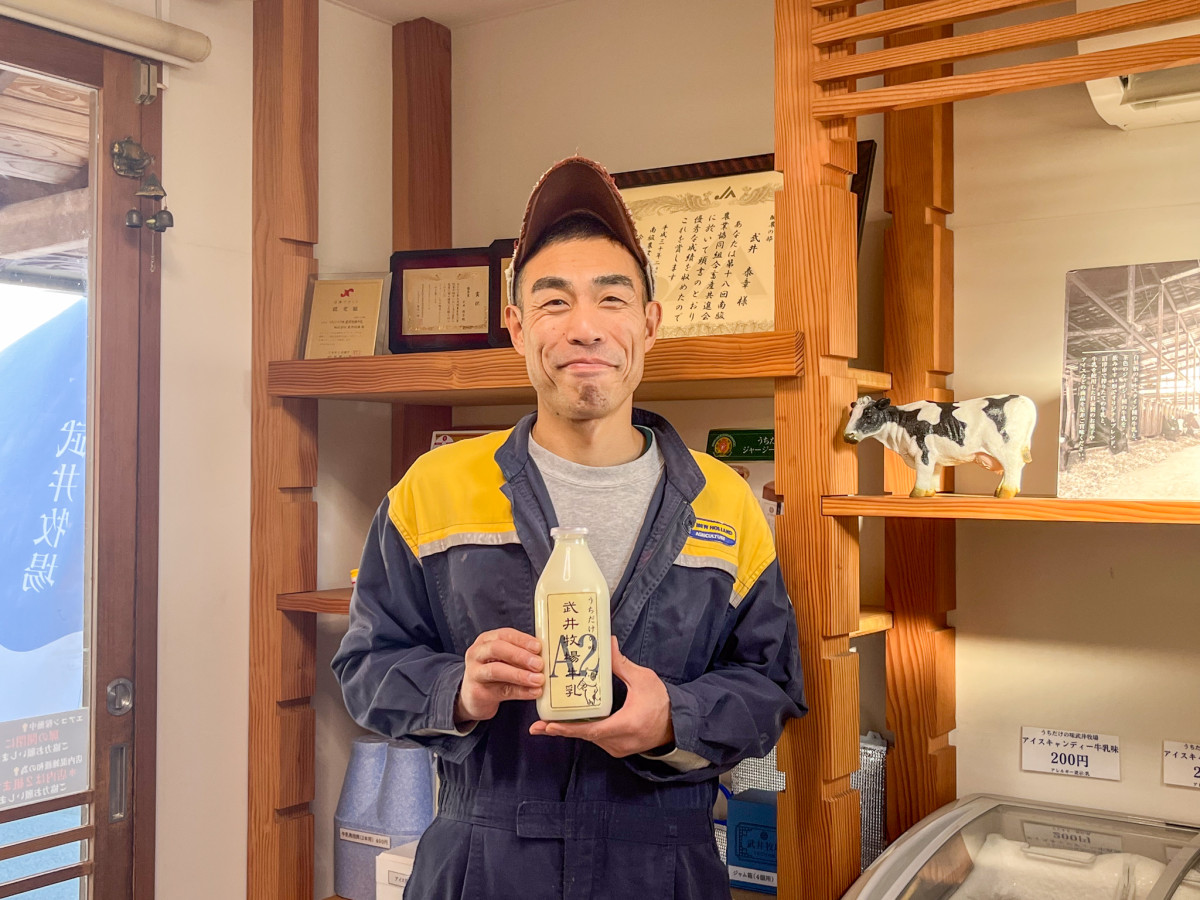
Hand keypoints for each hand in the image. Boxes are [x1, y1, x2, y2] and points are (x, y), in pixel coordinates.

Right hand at [455, 628, 542, 724]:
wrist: (474, 697)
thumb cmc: (494, 672)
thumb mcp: (504, 659)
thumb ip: (521, 655)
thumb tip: (545, 656)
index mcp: (486, 640)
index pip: (504, 635)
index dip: (522, 640)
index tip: (538, 647)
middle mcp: (477, 654)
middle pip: (497, 649)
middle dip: (520, 656)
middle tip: (539, 664)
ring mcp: (474, 673)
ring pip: (497, 671)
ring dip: (520, 675)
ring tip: (538, 680)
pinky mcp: (478, 692)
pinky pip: (502, 691)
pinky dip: (521, 691)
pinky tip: (534, 692)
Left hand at [528, 637, 673, 757]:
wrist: (678, 724)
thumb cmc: (662, 702)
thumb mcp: (643, 679)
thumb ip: (622, 664)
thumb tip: (608, 644)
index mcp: (624, 725)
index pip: (591, 730)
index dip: (568, 728)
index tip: (549, 726)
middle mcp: (618, 741)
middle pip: (585, 735)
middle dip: (561, 730)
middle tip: (537, 726)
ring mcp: (618, 748)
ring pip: (590, 738)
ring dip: (571, 730)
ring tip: (548, 724)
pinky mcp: (618, 748)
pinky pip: (597, 739)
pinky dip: (584, 731)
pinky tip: (570, 723)